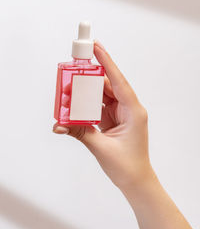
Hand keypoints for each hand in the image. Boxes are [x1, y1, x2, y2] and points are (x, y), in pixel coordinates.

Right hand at [53, 41, 151, 188]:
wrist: (136, 180)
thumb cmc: (127, 166)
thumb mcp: (101, 147)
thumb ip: (80, 132)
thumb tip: (59, 124)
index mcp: (133, 111)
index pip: (119, 81)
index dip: (107, 63)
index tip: (96, 47)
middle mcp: (128, 109)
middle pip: (108, 86)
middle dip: (90, 78)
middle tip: (73, 70)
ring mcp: (121, 114)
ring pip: (102, 95)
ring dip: (87, 92)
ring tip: (70, 88)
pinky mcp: (113, 120)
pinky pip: (99, 106)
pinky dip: (87, 104)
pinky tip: (76, 102)